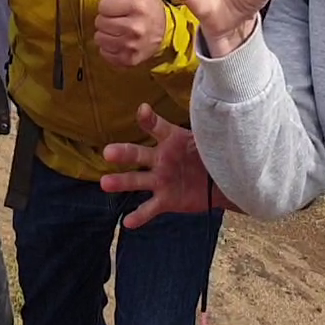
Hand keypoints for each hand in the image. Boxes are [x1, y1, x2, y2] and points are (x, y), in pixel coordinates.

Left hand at [94, 0, 168, 67]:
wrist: (167, 35)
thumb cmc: (152, 7)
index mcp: (137, 5)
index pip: (103, 6)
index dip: (110, 5)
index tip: (121, 5)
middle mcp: (135, 26)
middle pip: (100, 22)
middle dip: (108, 19)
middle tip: (121, 17)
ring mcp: (132, 45)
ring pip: (100, 37)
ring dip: (107, 33)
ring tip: (121, 29)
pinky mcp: (128, 59)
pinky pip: (104, 53)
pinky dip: (109, 48)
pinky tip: (121, 41)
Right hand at [101, 104, 225, 228]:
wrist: (218, 181)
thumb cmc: (209, 152)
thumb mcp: (207, 137)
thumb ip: (204, 124)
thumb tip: (212, 103)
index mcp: (171, 139)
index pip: (157, 127)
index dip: (149, 119)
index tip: (142, 111)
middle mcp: (160, 158)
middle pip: (138, 154)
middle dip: (123, 153)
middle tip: (108, 152)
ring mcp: (160, 180)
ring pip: (137, 181)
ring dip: (121, 182)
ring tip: (105, 183)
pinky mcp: (164, 200)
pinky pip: (149, 208)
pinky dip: (139, 216)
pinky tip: (127, 221)